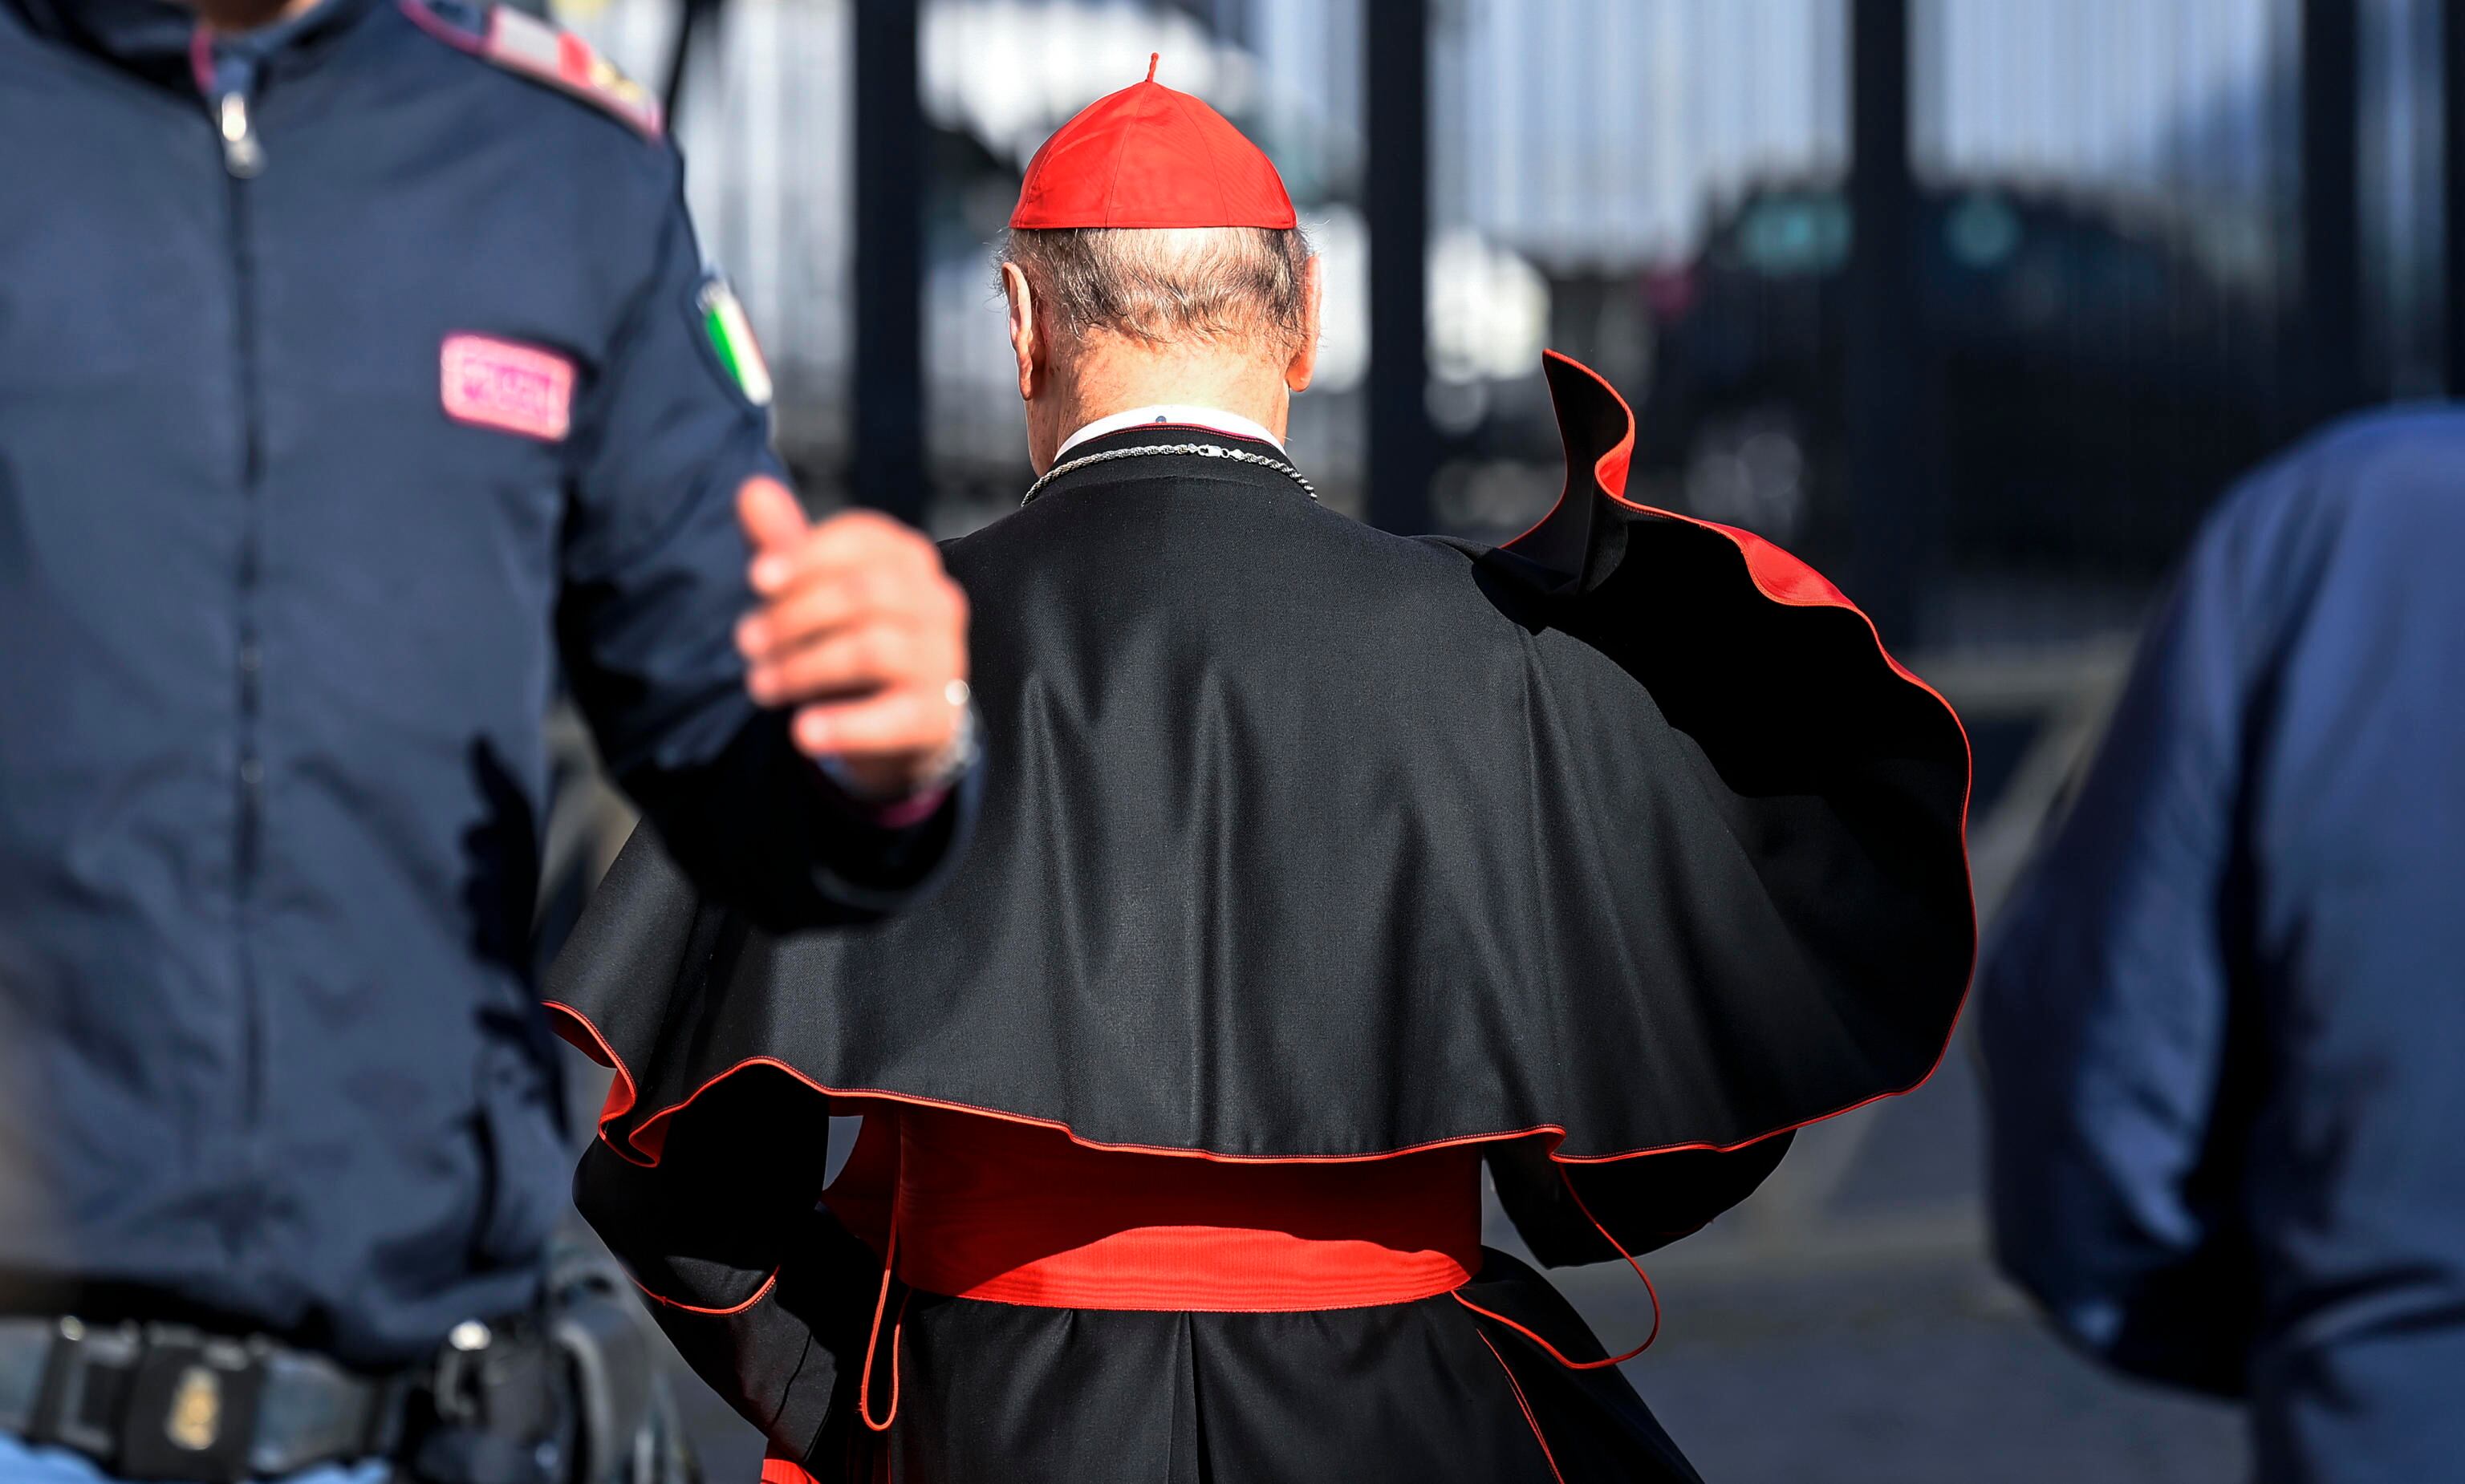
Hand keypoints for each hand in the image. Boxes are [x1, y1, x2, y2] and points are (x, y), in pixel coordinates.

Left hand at [733, 477, 970, 797]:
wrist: (898, 720)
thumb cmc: (849, 636)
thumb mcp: (813, 590)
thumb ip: (784, 543)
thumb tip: (750, 488)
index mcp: (908, 558)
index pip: (862, 539)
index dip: (807, 555)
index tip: (756, 579)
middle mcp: (938, 601)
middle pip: (863, 593)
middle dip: (794, 616)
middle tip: (745, 641)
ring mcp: (944, 658)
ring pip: (872, 650)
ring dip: (804, 668)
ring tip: (759, 686)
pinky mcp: (939, 715)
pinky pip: (893, 718)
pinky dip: (845, 725)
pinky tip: (802, 732)